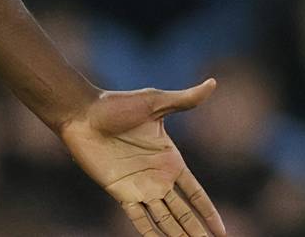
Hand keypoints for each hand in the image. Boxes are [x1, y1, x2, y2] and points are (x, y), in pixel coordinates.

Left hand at [59, 79, 228, 235]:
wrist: (82, 114)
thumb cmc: (116, 105)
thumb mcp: (155, 103)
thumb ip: (185, 99)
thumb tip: (213, 83)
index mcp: (171, 160)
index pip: (196, 193)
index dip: (209, 212)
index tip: (222, 232)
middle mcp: (158, 178)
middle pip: (184, 212)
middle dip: (198, 231)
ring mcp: (140, 187)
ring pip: (166, 220)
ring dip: (179, 236)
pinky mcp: (121, 193)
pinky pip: (139, 219)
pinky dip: (151, 233)